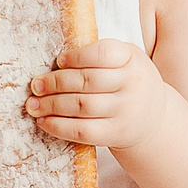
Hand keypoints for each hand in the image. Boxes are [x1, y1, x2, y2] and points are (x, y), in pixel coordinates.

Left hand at [26, 40, 171, 150]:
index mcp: (132, 59)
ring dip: (51, 105)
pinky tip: (44, 121)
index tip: (59, 61)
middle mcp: (132, 85)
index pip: (102, 54)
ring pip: (81, 106)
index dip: (76, 57)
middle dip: (55, 83)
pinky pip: (82, 131)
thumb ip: (100, 55)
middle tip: (35, 85)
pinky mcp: (116, 134)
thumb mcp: (126, 59)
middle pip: (87, 81)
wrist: (154, 119)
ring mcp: (125, 111)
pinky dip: (59, 126)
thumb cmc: (129, 82)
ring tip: (33, 104)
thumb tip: (56, 61)